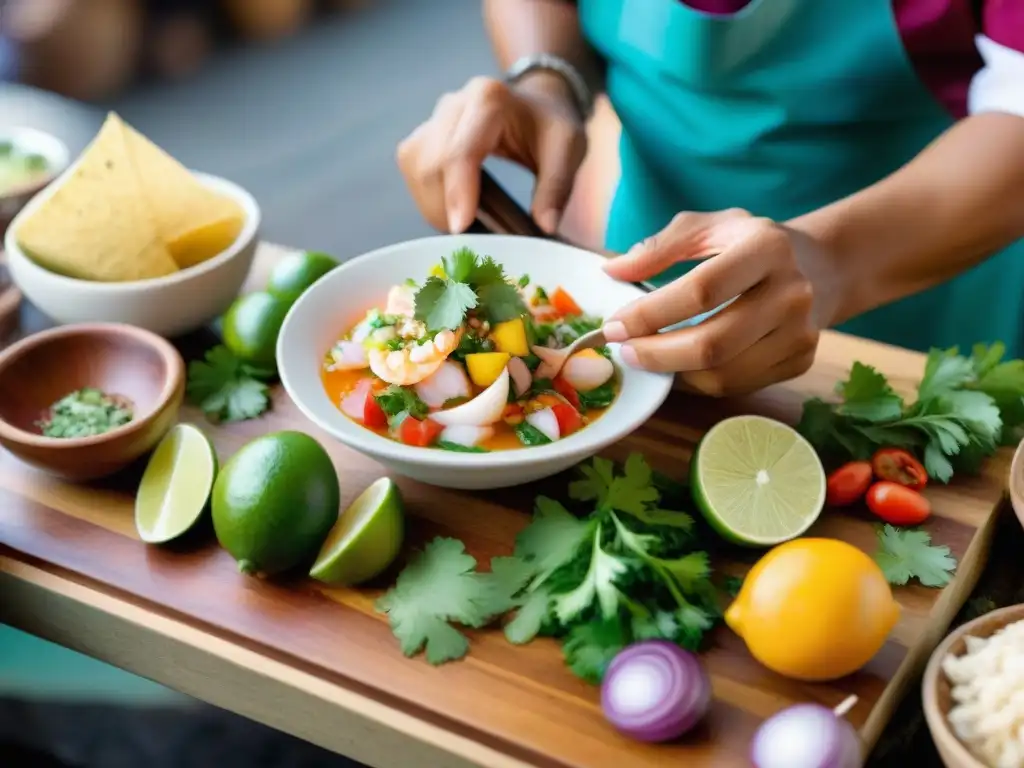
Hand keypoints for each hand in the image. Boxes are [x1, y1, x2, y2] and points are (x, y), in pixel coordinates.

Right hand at [396, 74, 586, 234]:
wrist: (537, 104)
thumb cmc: (550, 127)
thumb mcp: (568, 149)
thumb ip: (557, 186)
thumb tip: (544, 226)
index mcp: (490, 100)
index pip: (461, 150)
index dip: (457, 191)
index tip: (460, 228)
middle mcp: (454, 103)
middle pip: (430, 161)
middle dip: (443, 206)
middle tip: (470, 236)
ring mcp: (434, 117)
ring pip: (413, 165)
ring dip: (431, 203)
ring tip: (461, 224)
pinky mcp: (424, 134)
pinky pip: (412, 167)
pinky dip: (427, 196)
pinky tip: (451, 209)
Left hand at [601, 209, 844, 396]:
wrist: (820, 267)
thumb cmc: (749, 243)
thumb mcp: (708, 227)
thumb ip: (658, 247)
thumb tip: (612, 270)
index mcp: (767, 247)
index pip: (701, 290)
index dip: (651, 313)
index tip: (614, 326)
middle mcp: (792, 292)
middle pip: (713, 343)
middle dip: (657, 354)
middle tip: (625, 352)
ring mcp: (801, 332)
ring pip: (723, 374)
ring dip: (674, 373)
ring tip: (648, 358)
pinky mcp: (801, 361)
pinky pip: (737, 385)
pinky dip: (699, 381)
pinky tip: (679, 365)